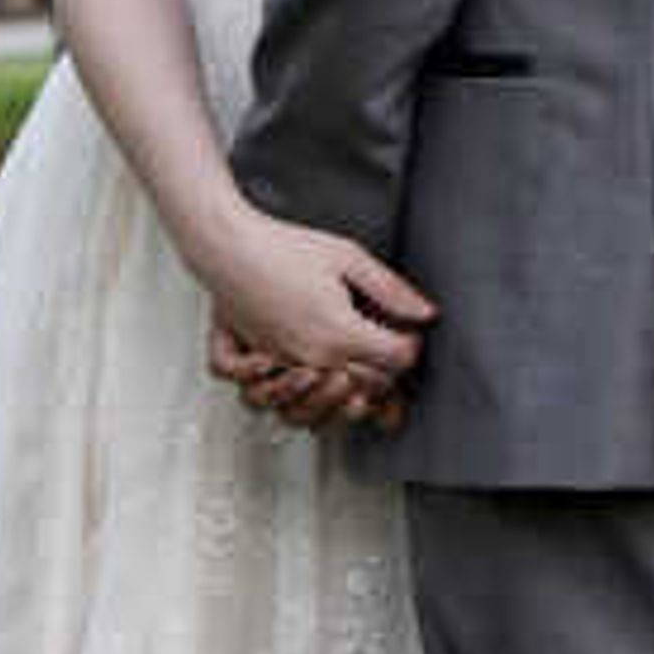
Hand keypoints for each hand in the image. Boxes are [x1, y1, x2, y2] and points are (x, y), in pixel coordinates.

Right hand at [200, 214, 433, 428]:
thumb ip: (391, 289)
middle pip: (364, 388)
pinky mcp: (257, 365)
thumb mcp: (348, 257)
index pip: (396, 360)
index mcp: (339, 333)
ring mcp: (281, 367)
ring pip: (316, 408)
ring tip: (347, 377)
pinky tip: (297, 382)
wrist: (229, 245)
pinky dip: (282, 398)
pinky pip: (268, 400)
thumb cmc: (281, 247)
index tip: (404, 332)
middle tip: (383, 350)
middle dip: (383, 373)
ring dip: (336, 399)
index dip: (409, 345)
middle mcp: (310, 358)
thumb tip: (423, 312)